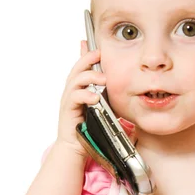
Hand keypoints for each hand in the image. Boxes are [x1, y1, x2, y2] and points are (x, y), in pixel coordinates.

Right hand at [56, 41, 106, 155]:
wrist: (76, 147)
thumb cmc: (91, 126)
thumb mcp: (104, 107)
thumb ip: (110, 95)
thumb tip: (126, 87)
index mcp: (80, 88)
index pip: (82, 67)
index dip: (88, 54)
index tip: (98, 47)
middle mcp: (72, 91)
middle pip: (77, 68)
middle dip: (87, 58)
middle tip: (99, 54)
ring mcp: (69, 100)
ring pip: (75, 80)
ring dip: (89, 76)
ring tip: (103, 78)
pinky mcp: (68, 110)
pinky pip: (75, 98)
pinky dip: (85, 95)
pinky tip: (95, 97)